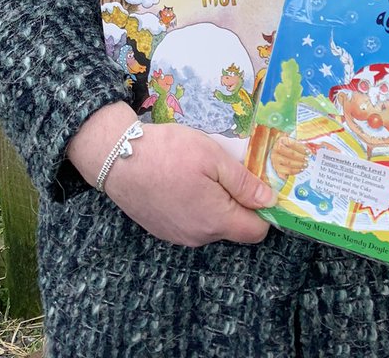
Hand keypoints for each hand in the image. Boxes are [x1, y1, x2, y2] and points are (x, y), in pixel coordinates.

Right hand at [68, 104, 274, 246]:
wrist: (119, 157)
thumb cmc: (170, 153)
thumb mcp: (213, 158)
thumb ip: (244, 183)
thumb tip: (269, 201)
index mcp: (215, 221)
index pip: (255, 231)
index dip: (265, 210)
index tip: (263, 185)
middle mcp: (198, 237)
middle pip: (234, 226)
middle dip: (239, 201)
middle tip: (231, 168)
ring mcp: (177, 235)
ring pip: (212, 223)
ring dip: (217, 202)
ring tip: (205, 170)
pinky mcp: (162, 228)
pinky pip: (192, 221)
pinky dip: (196, 204)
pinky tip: (185, 179)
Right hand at [269, 133, 309, 180]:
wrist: (277, 153)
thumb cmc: (287, 147)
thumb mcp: (292, 142)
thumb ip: (300, 145)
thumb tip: (311, 150)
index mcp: (281, 141)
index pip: (292, 144)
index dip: (301, 148)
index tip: (308, 152)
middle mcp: (276, 150)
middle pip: (291, 153)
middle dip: (301, 157)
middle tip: (308, 159)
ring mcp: (275, 160)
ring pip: (289, 163)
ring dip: (299, 164)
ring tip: (306, 165)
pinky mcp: (276, 168)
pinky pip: (287, 171)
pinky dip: (295, 171)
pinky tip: (301, 169)